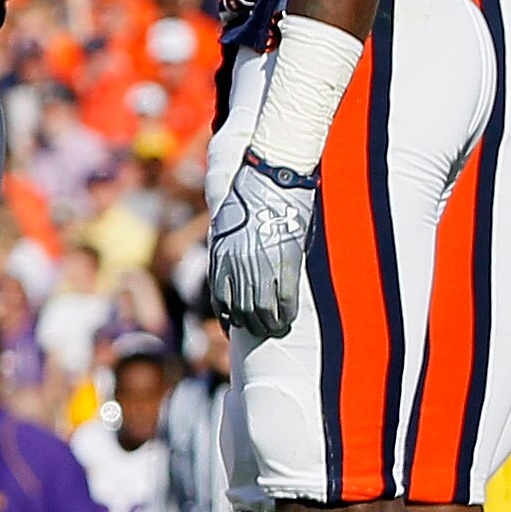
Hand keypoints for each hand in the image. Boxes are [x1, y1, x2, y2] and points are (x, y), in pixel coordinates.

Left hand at [200, 153, 316, 340]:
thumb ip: (225, 251)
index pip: (220, 300)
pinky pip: (286, 297)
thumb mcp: (225, 227)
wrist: (269, 181)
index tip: (234, 327)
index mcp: (221, 257)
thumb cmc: (248, 200)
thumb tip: (229, 270)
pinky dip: (287, 311)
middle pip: (242, 310)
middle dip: (251, 324)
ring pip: (263, 309)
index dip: (228, 318)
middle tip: (261, 330)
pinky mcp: (286, 261)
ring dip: (270, 323)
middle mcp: (238, 266)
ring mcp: (262, 265)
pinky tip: (289, 317)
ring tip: (276, 328)